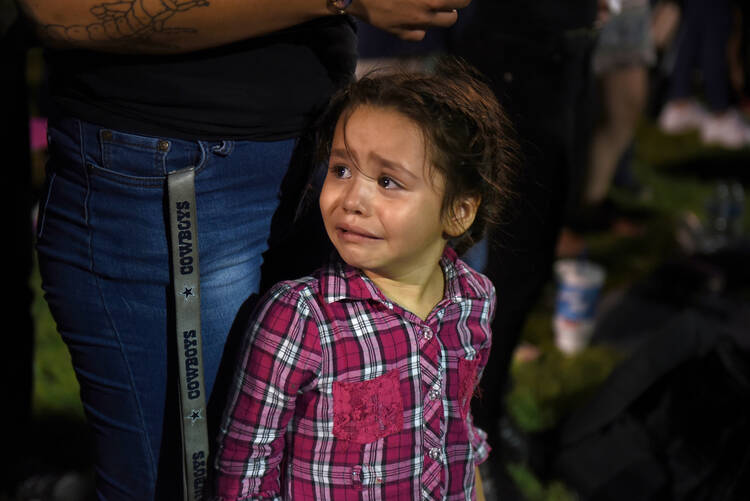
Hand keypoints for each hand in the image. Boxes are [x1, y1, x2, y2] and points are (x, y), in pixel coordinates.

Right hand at [348, 0, 471, 40]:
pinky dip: (420, 27)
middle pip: (454, 16)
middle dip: (454, 5)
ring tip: (432, 6)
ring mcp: (413, 25)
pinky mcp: (400, 33)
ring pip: (439, 25)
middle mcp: (426, 11)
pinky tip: (413, 17)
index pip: (463, 0)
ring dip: (441, 15)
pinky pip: (420, 34)